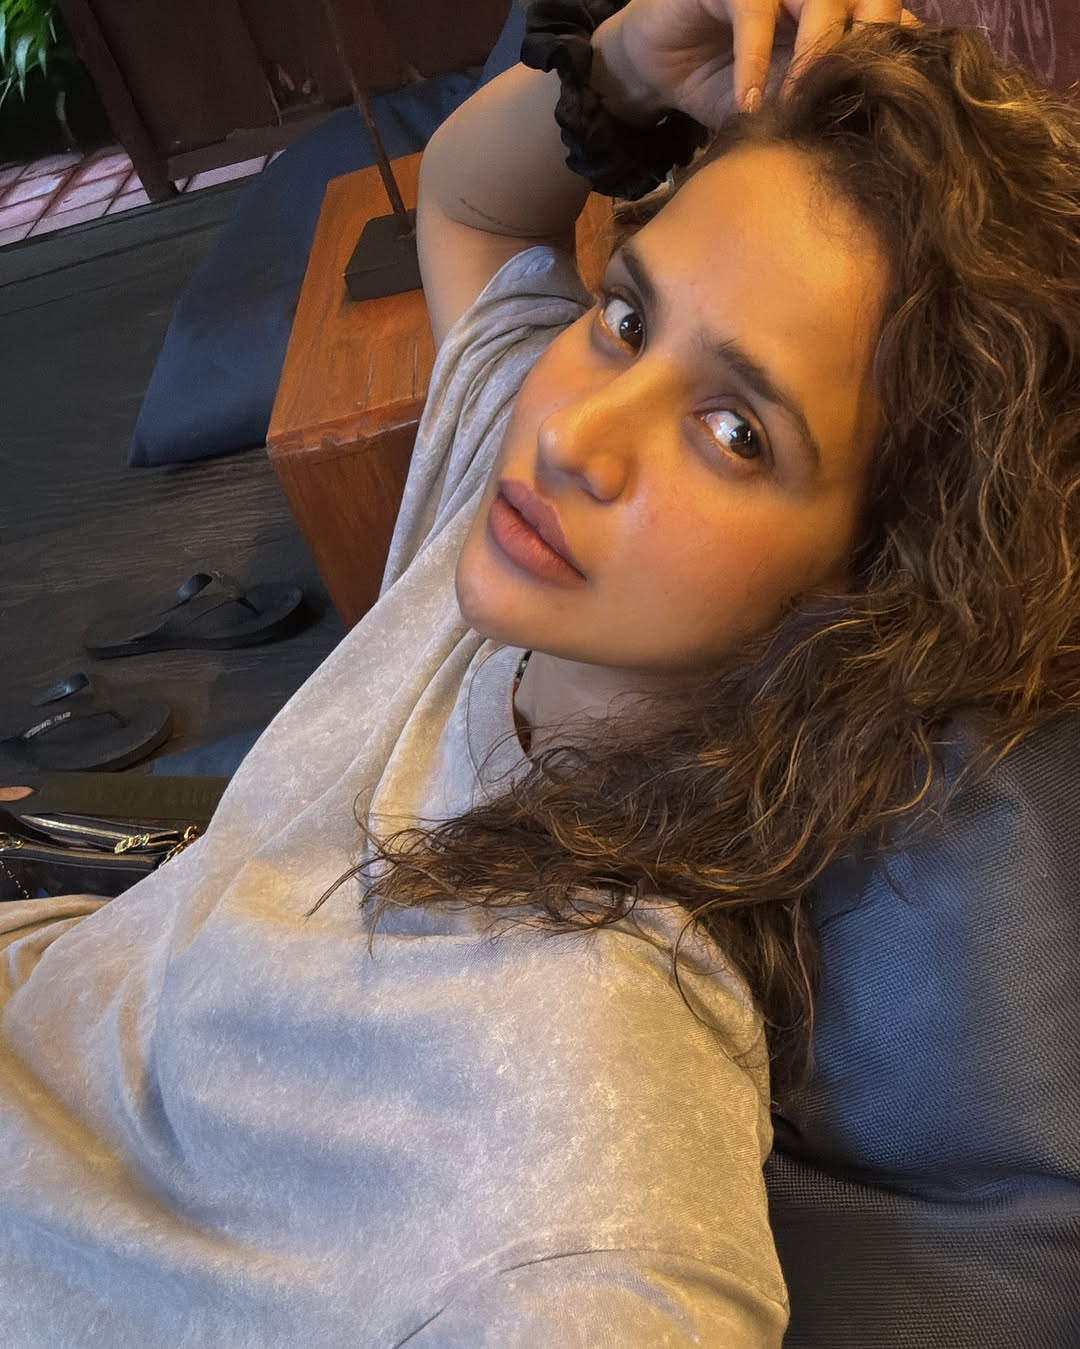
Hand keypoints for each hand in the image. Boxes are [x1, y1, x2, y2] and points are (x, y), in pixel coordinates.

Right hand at [598, 0, 919, 126]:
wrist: (658, 70)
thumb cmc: (724, 87)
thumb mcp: (780, 103)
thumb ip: (823, 105)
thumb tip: (879, 136)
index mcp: (838, 14)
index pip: (886, 24)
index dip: (896, 57)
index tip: (892, 110)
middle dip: (865, 46)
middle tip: (849, 102)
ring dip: (813, 55)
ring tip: (791, 107)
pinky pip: (755, 11)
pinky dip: (755, 60)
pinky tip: (747, 101)